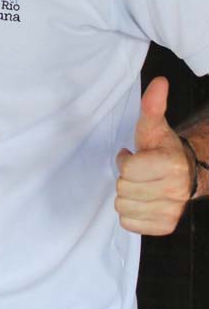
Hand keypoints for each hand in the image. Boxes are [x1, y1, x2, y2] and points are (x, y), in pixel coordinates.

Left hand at [115, 77, 191, 234]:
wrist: (185, 174)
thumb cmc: (162, 149)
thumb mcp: (154, 126)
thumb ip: (152, 106)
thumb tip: (159, 82)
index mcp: (172, 165)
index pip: (128, 169)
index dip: (125, 161)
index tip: (133, 155)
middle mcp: (176, 191)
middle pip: (124, 189)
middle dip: (125, 179)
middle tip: (137, 172)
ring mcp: (172, 211)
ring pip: (124, 208)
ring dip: (126, 196)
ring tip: (139, 185)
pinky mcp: (165, 226)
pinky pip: (129, 224)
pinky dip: (130, 214)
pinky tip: (141, 201)